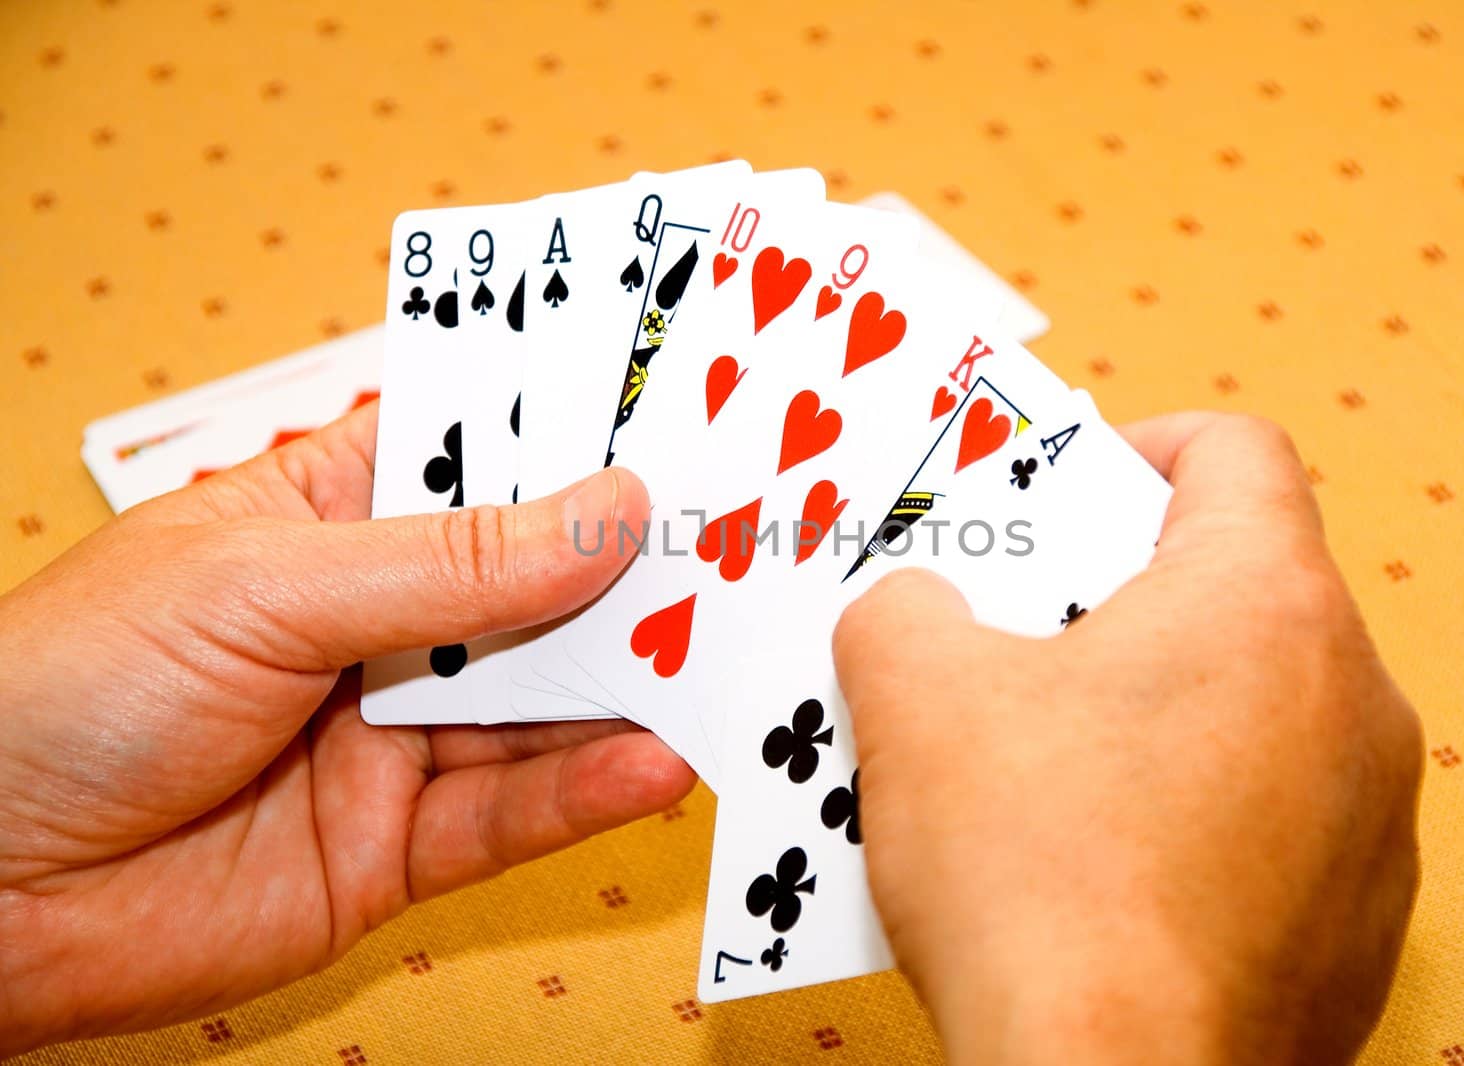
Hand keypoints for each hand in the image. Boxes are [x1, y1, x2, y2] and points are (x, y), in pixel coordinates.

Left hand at [0, 402, 694, 1053]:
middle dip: (637, 569)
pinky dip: (587, 790)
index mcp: (331, 514)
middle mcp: (378, 621)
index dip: (584, 439)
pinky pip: (515, 812)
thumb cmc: (69, 688)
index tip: (699, 420)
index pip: (485, 459)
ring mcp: (395, 734)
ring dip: (637, 684)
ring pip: (545, 703)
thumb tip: (610, 510)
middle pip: (538, 586)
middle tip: (754, 547)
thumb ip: (450, 566)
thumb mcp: (266, 587)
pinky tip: (655, 762)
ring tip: (736, 658)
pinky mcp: (401, 844)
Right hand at [834, 414, 1421, 1065]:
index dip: (1136, 445)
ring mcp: (1366, 818)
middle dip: (1113, 596)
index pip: (1235, 451)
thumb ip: (904, 610)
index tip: (1063, 491)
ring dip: (1148, 710)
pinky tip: (1091, 865)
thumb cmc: (1033, 877)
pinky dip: (1186, 813)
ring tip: (1036, 759)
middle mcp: (1352, 697)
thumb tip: (913, 613)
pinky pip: (1266, 820)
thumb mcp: (915, 698)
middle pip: (1234, 586)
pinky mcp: (1353, 920)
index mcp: (1266, 604)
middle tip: (1015, 633)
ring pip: (1250, 710)